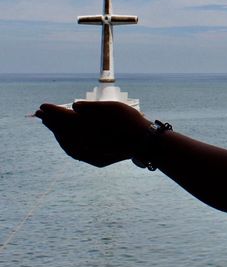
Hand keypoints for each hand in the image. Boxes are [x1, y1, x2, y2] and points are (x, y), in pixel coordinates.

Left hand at [35, 101, 152, 167]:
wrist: (146, 143)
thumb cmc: (132, 121)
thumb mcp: (115, 108)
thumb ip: (92, 107)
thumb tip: (74, 106)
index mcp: (89, 128)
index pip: (65, 119)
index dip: (53, 112)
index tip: (42, 106)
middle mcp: (87, 144)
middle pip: (63, 131)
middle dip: (51, 121)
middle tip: (40, 113)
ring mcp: (90, 155)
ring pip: (67, 143)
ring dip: (57, 133)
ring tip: (50, 124)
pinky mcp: (95, 160)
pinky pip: (74, 152)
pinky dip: (66, 144)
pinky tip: (64, 138)